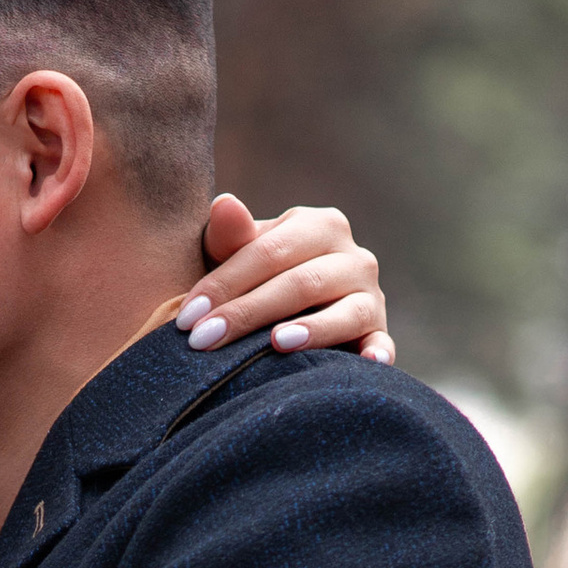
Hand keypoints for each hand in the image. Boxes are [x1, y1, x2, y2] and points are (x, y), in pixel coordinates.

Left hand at [180, 197, 393, 363]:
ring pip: (346, 310)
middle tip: (204, 341)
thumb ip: (228, 236)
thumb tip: (224, 204)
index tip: (186, 317)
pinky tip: (365, 364)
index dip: (224, 284)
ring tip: (277, 343)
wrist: (285, 313)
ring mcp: (371, 295)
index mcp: (317, 226)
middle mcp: (353, 255)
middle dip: (248, 313)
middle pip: (301, 282)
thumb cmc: (251, 281)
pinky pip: (381, 342)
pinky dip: (378, 352)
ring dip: (314, 329)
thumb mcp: (233, 257)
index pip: (267, 252)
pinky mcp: (378, 333)